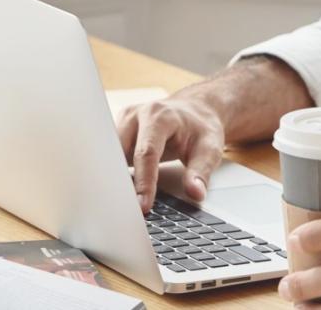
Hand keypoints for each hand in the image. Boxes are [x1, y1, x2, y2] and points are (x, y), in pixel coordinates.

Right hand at [115, 95, 225, 212]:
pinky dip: (114, 172)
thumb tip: (195, 193)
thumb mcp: (210, 148)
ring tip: (120, 203)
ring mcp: (125, 121)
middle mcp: (137, 115)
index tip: (143, 206)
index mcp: (160, 116)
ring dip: (114, 177)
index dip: (144, 182)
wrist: (195, 110)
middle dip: (120, 181)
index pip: (147, 153)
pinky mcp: (119, 130)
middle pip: (120, 151)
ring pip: (110, 153)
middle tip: (125, 210)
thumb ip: (201, 172)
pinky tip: (118, 191)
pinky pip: (110, 153)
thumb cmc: (200, 128)